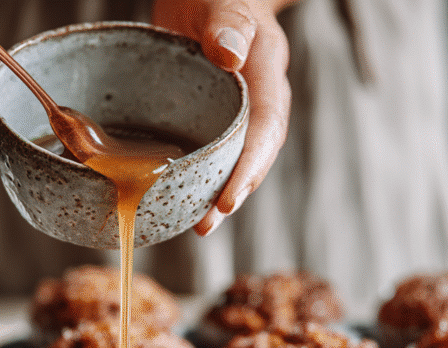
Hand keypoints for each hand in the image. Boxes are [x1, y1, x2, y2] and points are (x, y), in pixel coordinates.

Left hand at [153, 0, 293, 235]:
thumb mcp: (219, 3)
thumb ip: (226, 25)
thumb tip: (230, 55)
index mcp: (264, 73)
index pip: (265, 129)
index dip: (249, 168)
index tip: (229, 200)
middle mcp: (259, 98)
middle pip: (256, 154)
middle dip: (236, 192)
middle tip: (209, 223)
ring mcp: (241, 110)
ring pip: (237, 158)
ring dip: (220, 193)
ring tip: (199, 225)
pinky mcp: (218, 116)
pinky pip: (217, 150)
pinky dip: (203, 176)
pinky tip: (181, 197)